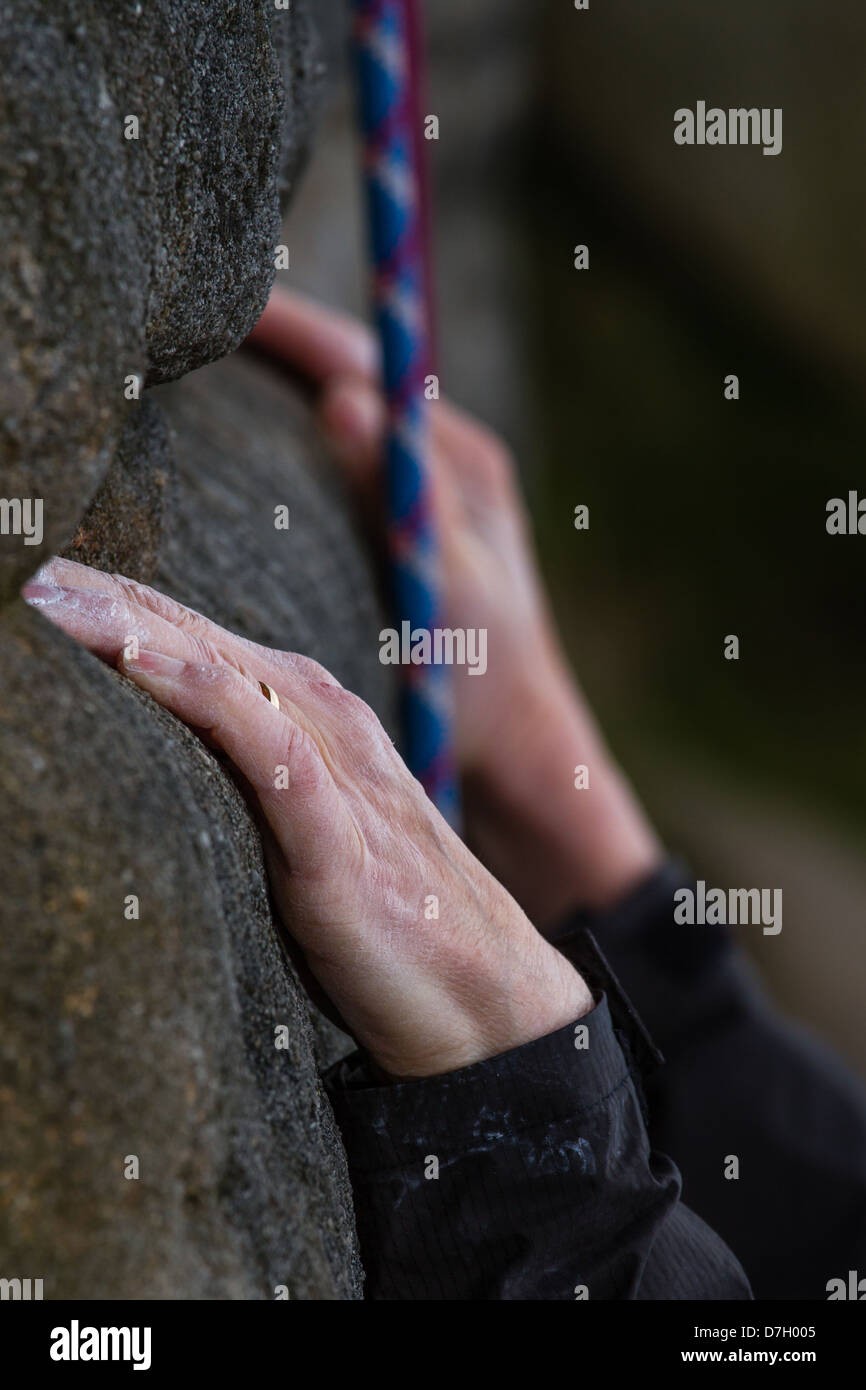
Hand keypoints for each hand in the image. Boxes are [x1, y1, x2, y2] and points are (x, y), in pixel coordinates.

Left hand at [24, 559, 592, 1078]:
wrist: (493, 1003)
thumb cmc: (395, 922)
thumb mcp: (308, 836)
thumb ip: (251, 784)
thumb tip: (166, 764)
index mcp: (313, 719)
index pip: (198, 642)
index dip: (117, 608)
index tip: (40, 582)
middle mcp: (326, 725)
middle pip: (199, 639)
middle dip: (106, 598)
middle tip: (25, 565)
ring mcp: (339, 777)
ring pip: (226, 674)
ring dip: (134, 628)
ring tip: (53, 594)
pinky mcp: (342, 843)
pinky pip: (268, 749)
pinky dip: (204, 695)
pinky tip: (140, 662)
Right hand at [249, 291, 662, 924]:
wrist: (513, 748)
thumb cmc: (484, 682)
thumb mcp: (447, 587)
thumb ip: (403, 495)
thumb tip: (349, 395)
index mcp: (461, 462)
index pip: (366, 361)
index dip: (292, 329)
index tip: (221, 301)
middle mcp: (450, 463)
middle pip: (353, 374)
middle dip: (281, 343)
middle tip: (194, 319)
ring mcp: (431, 494)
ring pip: (347, 413)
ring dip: (287, 383)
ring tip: (207, 363)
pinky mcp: (411, 530)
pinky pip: (346, 460)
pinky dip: (297, 437)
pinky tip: (251, 450)